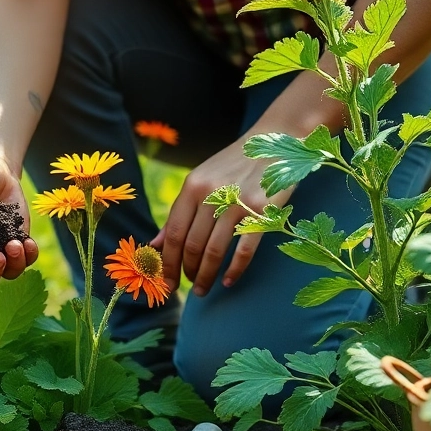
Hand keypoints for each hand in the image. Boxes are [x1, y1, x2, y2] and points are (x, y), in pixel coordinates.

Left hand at [152, 134, 294, 295]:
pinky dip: (235, 269)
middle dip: (187, 272)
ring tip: (203, 289)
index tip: (165, 281)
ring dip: (206, 275)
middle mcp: (212, 194)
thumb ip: (179, 213)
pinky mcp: (264, 211)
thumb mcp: (200, 181)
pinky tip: (228, 281)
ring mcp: (239, 202)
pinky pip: (245, 248)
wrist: (275, 141)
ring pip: (214, 250)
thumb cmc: (232, 166)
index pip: (174, 233)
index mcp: (193, 187)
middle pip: (192, 245)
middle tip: (188, 287)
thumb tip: (154, 245)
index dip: (168, 262)